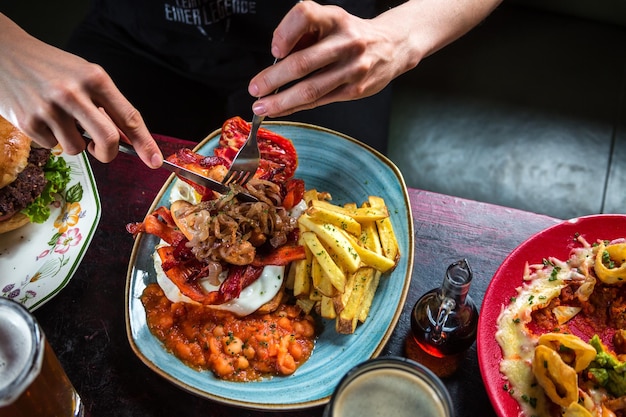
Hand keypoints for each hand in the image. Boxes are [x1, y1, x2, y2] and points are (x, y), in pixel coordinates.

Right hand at [0, 14, 162, 167]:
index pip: (128, 117)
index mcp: (95, 79)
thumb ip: (106, 105)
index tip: (156, 161)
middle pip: (108, 140)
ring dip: (74, 142)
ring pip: (78, 148)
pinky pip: (53, 147)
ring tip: (60, 118)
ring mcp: (50, 108)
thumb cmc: (52, 67)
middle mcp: (74, 93)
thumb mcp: (85, 76)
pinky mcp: (29, 122)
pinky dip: (52, 138)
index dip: (146, 143)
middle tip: (101, 149)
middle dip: (108, 153)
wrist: (6, 54)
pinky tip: (42, 117)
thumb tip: (128, 139)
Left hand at [248, 0, 501, 117]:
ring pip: (311, 90)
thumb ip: (303, 36)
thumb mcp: (329, 21)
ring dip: (282, 101)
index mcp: (335, 18)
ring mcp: (353, 68)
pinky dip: (298, 107)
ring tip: (263, 107)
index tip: (274, 49)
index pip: (305, 15)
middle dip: (273, 79)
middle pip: (303, 62)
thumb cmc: (350, 34)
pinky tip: (283, 109)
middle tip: (255, 88)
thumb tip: (275, 62)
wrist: (393, 46)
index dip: (285, 32)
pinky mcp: (356, 89)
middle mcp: (346, 41)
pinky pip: (320, 101)